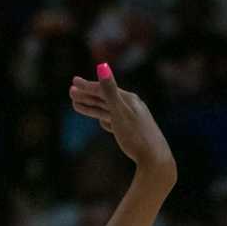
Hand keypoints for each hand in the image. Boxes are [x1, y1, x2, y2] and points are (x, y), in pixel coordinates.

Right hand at [68, 66, 174, 183]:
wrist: (155, 160)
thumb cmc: (136, 136)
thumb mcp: (120, 112)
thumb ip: (109, 90)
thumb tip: (102, 66)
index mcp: (128, 99)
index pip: (104, 90)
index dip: (87, 86)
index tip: (73, 82)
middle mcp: (131, 106)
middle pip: (104, 99)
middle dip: (87, 95)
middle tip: (71, 92)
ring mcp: (132, 120)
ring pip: (108, 111)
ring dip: (92, 108)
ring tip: (77, 106)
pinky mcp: (132, 133)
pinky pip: (115, 122)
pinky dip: (105, 119)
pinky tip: (102, 122)